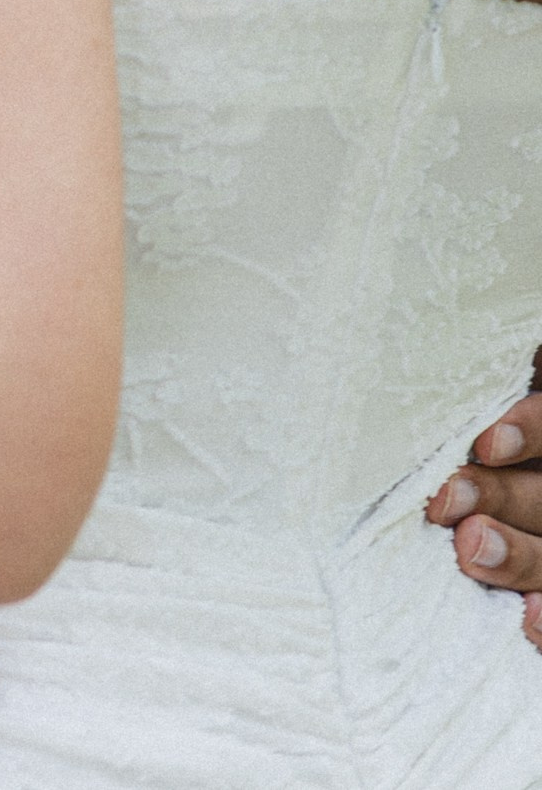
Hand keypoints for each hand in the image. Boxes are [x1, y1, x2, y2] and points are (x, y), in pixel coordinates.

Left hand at [425, 349, 541, 647]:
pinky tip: (527, 619)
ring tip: (470, 550)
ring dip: (519, 555)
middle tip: (446, 499)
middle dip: (503, 496)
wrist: (472, 496)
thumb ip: (467, 382)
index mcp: (537, 430)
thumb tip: (417, 328)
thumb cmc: (447, 422)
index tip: (485, 442)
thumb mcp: (471, 396)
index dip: (532, 430)